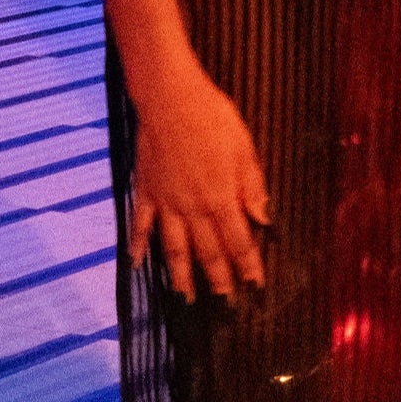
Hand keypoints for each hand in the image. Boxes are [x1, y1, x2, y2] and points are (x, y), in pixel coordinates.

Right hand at [127, 66, 269, 303]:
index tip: (255, 284)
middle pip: (207, 250)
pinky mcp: (146, 190)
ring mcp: (165, 201)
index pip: (238, 240)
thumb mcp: (245, 150)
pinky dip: (138, 246)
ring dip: (181, 274)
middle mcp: (192, 207)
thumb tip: (264, 218)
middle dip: (218, 278)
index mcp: (221, 197)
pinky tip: (136, 264)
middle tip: (226, 301)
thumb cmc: (214, 120)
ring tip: (186, 297)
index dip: (248, 264)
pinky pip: (141, 224)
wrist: (171, 100)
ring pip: (174, 247)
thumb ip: (253, 187)